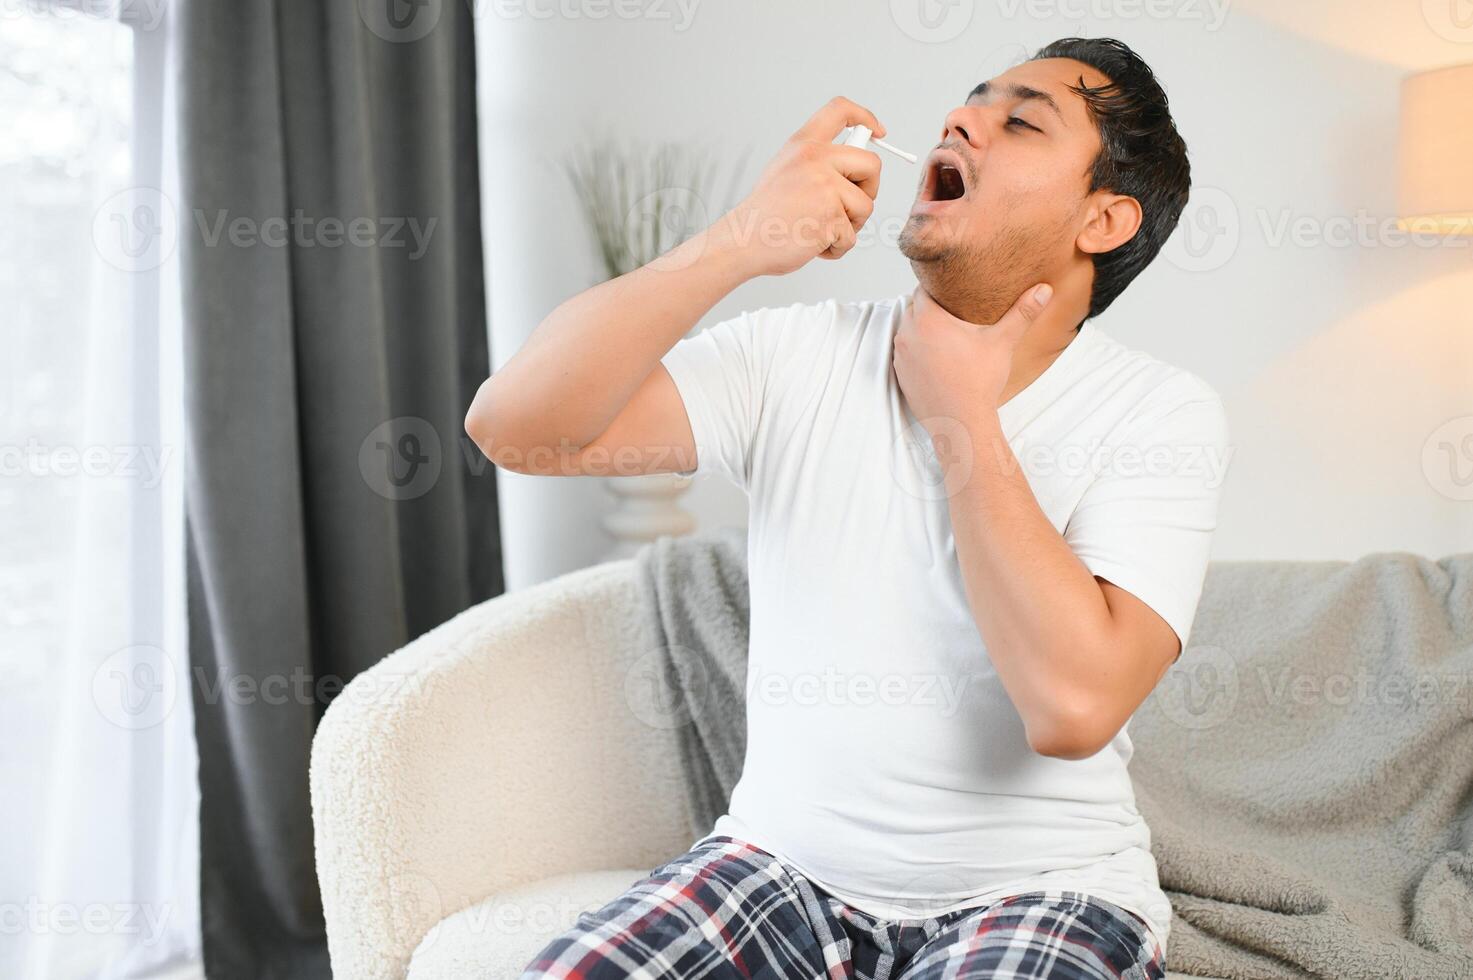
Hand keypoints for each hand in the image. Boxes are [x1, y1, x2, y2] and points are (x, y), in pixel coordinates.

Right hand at [712, 97, 885, 276]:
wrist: (742, 240)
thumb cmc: (764, 213)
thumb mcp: (785, 169)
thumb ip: (817, 162)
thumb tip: (854, 168)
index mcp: (803, 145)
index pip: (840, 110)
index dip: (866, 116)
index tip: (879, 132)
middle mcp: (816, 160)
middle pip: (871, 164)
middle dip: (870, 188)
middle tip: (851, 205)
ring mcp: (825, 188)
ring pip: (866, 205)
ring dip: (851, 224)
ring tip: (822, 229)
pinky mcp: (831, 218)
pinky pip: (852, 236)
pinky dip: (836, 247)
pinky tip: (813, 243)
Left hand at [892, 282, 1053, 437]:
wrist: (961, 423)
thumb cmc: (978, 383)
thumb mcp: (1002, 342)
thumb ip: (1022, 313)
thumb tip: (1044, 290)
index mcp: (927, 319)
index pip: (924, 288)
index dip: (938, 287)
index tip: (953, 290)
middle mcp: (907, 335)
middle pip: (915, 309)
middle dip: (931, 308)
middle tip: (953, 311)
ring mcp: (901, 357)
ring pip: (907, 331)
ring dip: (922, 330)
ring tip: (945, 333)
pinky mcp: (900, 375)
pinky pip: (905, 354)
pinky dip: (917, 352)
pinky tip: (936, 357)